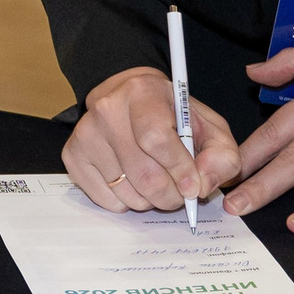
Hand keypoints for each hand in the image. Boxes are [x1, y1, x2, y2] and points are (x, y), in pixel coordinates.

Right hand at [61, 66, 239, 212]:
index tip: (193, 187)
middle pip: (143, 175)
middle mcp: (106, 110)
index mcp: (142, 92)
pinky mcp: (72, 155)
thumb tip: (202, 186)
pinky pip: (107, 200)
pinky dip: (128, 201)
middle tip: (180, 193)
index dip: (179, 170)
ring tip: (157, 180)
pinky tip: (133, 180)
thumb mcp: (208, 125)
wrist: (127, 97)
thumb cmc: (171, 115)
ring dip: (151, 200)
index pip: (156, 139)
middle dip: (171, 195)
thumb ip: (221, 155)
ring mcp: (85, 134)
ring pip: (127, 194)